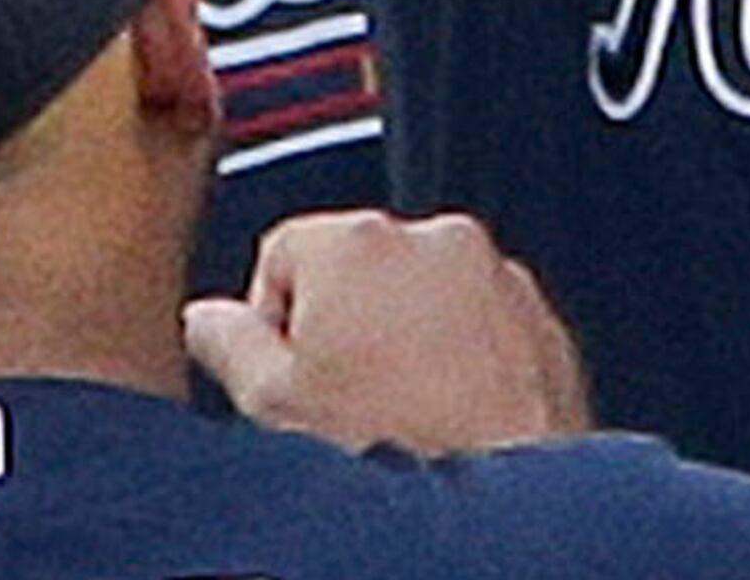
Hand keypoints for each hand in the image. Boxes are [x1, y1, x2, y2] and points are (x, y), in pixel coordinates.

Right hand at [184, 210, 593, 454]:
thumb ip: (228, 343)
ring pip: (424, 295)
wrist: (501, 510)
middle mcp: (437, 239)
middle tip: (341, 400)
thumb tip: (207, 320)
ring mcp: (499, 276)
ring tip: (400, 415)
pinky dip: (463, 358)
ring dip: (406, 340)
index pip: (284, 251)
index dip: (274, 319)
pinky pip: (481, 323)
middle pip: (359, 268)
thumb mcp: (272, 406)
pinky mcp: (541, 319)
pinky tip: (449, 417)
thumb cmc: (392, 451)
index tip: (287, 372)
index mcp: (358, 243)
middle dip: (344, 325)